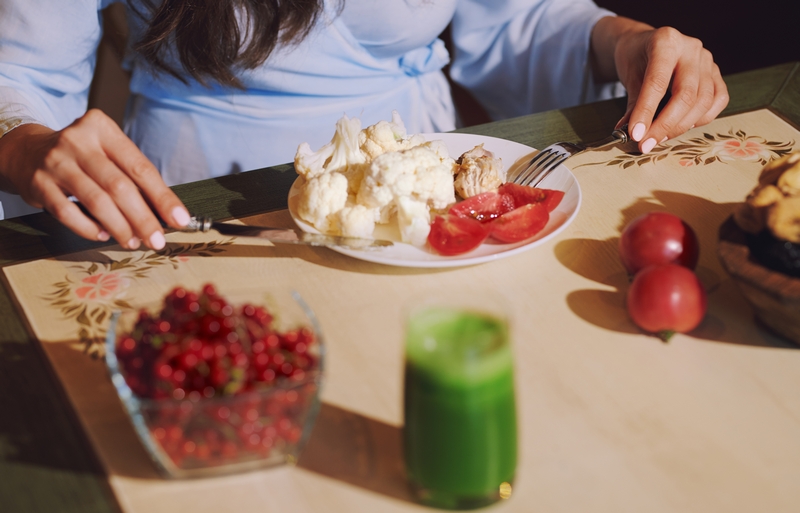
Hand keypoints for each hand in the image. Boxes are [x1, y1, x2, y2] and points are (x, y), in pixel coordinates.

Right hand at [0, 109, 189, 248]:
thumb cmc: (82, 157)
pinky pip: (68, 212)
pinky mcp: (39, 183)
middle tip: (157, 240)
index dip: (163, 197)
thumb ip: (132, 177)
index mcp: (103, 129)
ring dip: (120, 227)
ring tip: (133, 241)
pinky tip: (102, 235)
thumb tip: (166, 214)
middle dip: (143, 218)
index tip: (180, 220)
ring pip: (96, 201)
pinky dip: (88, 228)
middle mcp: (78, 141)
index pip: (140, 167)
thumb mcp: (107, 153)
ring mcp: (56, 161)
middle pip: (120, 186)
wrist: (27, 151)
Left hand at [591, 17, 728, 152]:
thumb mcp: (629, 77)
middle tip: (647, 143)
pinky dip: (702, 118)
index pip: (658, 82)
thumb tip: (633, 135)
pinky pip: (718, 99)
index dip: (646, 112)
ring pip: (704, 101)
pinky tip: (683, 126)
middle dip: (665, 125)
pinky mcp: (716, 72)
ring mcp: (707, 59)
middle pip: (686, 94)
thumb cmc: (635, 59)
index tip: (636, 135)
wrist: (644, 45)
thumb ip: (633, 106)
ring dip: (682, 126)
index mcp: (665, 42)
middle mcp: (690, 48)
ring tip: (660, 137)